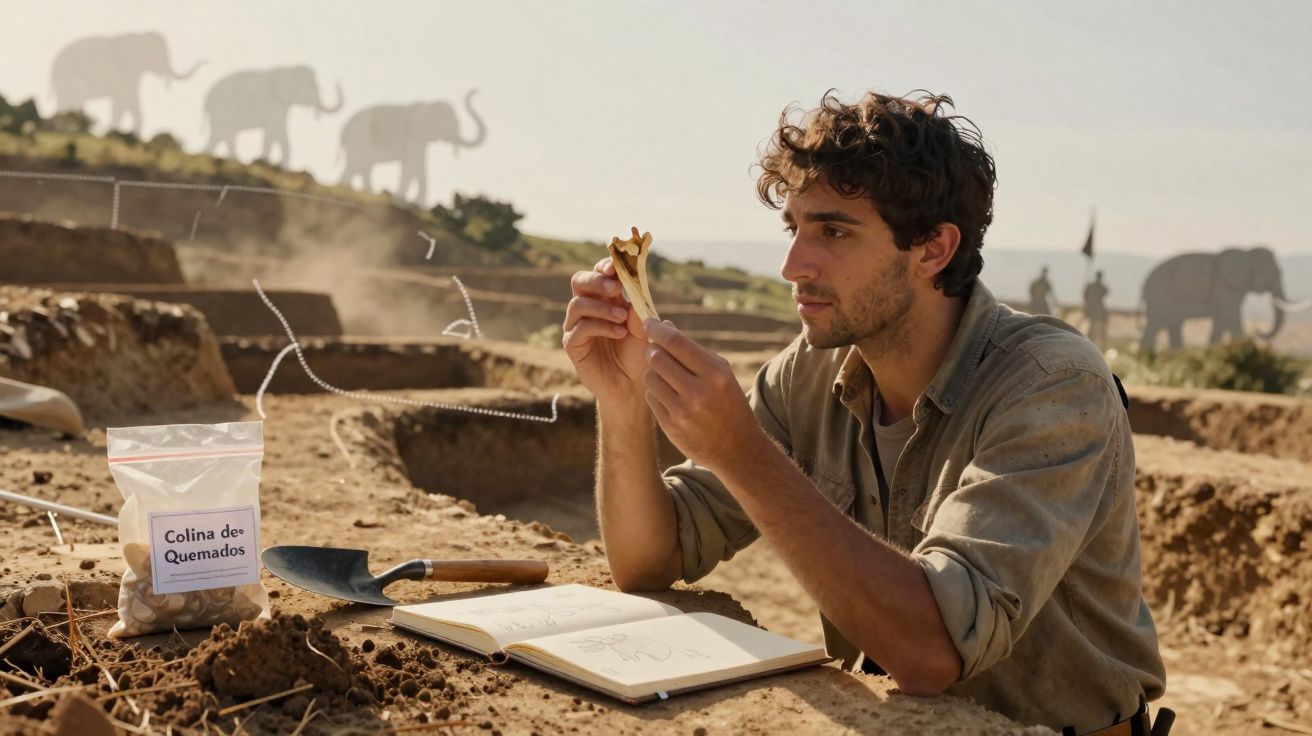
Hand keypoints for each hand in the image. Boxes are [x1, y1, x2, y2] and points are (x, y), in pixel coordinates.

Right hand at [562, 258, 648, 406]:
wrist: (633, 386)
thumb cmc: (640, 354)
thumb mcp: (644, 327)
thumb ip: (638, 306)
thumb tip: (635, 281)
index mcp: (606, 298)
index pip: (598, 273)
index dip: (605, 266)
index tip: (616, 266)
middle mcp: (588, 308)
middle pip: (579, 282)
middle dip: (596, 280)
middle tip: (615, 287)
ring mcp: (577, 326)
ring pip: (577, 304)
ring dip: (602, 307)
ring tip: (623, 318)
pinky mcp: (573, 345)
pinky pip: (579, 329)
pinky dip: (600, 327)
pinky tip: (619, 333)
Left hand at [642, 319, 762, 470]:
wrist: (737, 448)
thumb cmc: (728, 402)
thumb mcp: (720, 373)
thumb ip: (692, 350)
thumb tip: (663, 326)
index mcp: (716, 373)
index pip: (676, 342)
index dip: (657, 329)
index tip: (648, 322)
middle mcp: (699, 392)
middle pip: (657, 358)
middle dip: (653, 350)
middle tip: (656, 349)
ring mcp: (683, 411)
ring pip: (650, 377)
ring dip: (654, 372)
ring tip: (668, 376)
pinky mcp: (671, 426)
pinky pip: (651, 397)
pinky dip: (656, 391)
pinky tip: (670, 395)